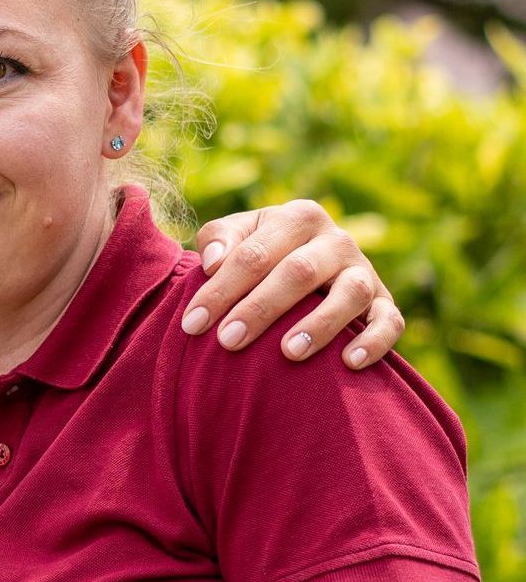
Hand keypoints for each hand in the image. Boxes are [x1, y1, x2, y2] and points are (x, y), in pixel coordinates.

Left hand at [183, 201, 403, 369]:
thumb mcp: (238, 237)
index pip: (255, 252)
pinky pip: (389, 321)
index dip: (221, 289)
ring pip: (349, 293)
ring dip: (320, 324)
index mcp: (298, 218)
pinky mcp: (384, 303)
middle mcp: (336, 240)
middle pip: (298, 272)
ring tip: (288, 353)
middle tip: (228, 341)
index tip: (192, 324)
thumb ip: (219, 239)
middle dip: (260, 308)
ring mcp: (364, 271)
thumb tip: (214, 261)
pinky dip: (374, 340)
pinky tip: (349, 363)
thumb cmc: (259, 257)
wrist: (306, 273)